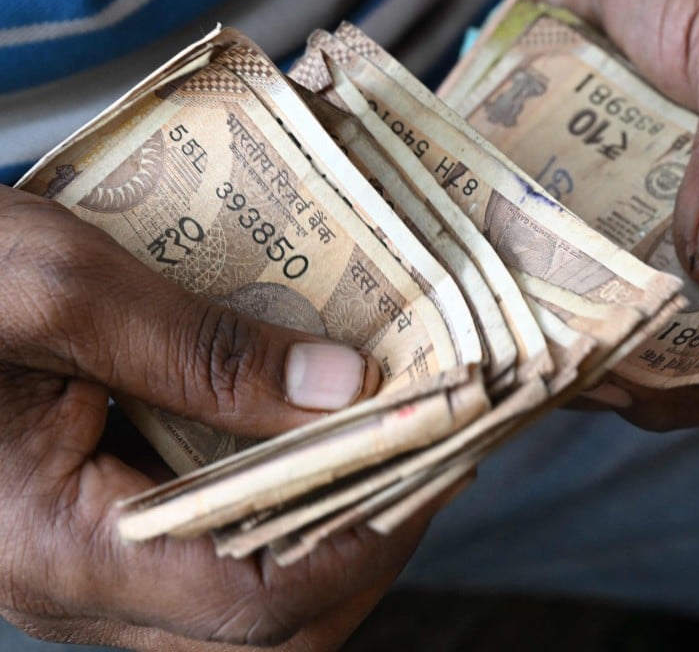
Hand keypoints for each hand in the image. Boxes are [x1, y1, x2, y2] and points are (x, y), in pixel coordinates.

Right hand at [0, 185, 447, 648]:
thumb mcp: (59, 292)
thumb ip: (203, 352)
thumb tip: (344, 389)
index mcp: (54, 547)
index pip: (253, 602)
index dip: (362, 541)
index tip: (432, 463)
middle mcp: (73, 585)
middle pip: (266, 633)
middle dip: (364, 552)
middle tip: (425, 461)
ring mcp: (87, 569)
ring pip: (245, 608)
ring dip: (331, 535)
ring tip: (386, 450)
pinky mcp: (98, 532)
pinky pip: (214, 560)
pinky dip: (282, 512)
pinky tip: (312, 441)